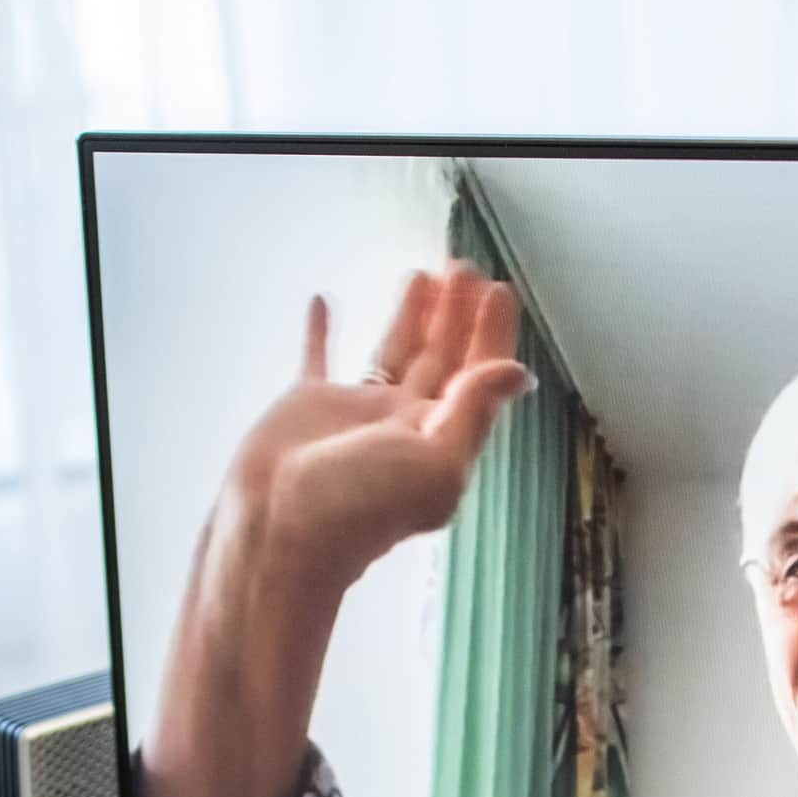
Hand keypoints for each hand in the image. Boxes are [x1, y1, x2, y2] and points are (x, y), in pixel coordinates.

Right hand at [226, 265, 532, 590]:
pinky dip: (322, 331)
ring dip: (410, 315)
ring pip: (392, 352)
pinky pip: (319, 358)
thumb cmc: (358, 508)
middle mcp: (404, 423)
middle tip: (463, 267)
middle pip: (441, 358)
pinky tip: (323, 301)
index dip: (491, 335)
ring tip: (423, 274)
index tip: (498, 291)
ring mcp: (357, 413)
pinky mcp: (310, 406)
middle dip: (455, 314)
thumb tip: (518, 375)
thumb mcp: (434, 462)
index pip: (478, 377)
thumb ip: (474, 411)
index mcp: (441, 439)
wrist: (280, 529)